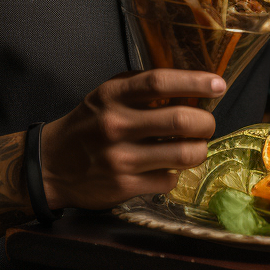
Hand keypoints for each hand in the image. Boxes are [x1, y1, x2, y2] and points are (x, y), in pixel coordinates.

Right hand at [39, 69, 225, 210]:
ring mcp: (121, 159)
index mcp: (112, 95)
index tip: (218, 83)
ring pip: (183, 154)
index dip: (194, 81)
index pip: (160, 82)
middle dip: (205, 122)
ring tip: (195, 146)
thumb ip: (140, 89)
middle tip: (207, 123)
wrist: (51, 164)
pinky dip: (175, 172)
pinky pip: (169, 179)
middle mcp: (116, 125)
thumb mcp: (106, 96)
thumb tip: (188, 85)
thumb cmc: (88, 124)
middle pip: (180, 120)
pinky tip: (167, 166)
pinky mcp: (125, 187)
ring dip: (198, 149)